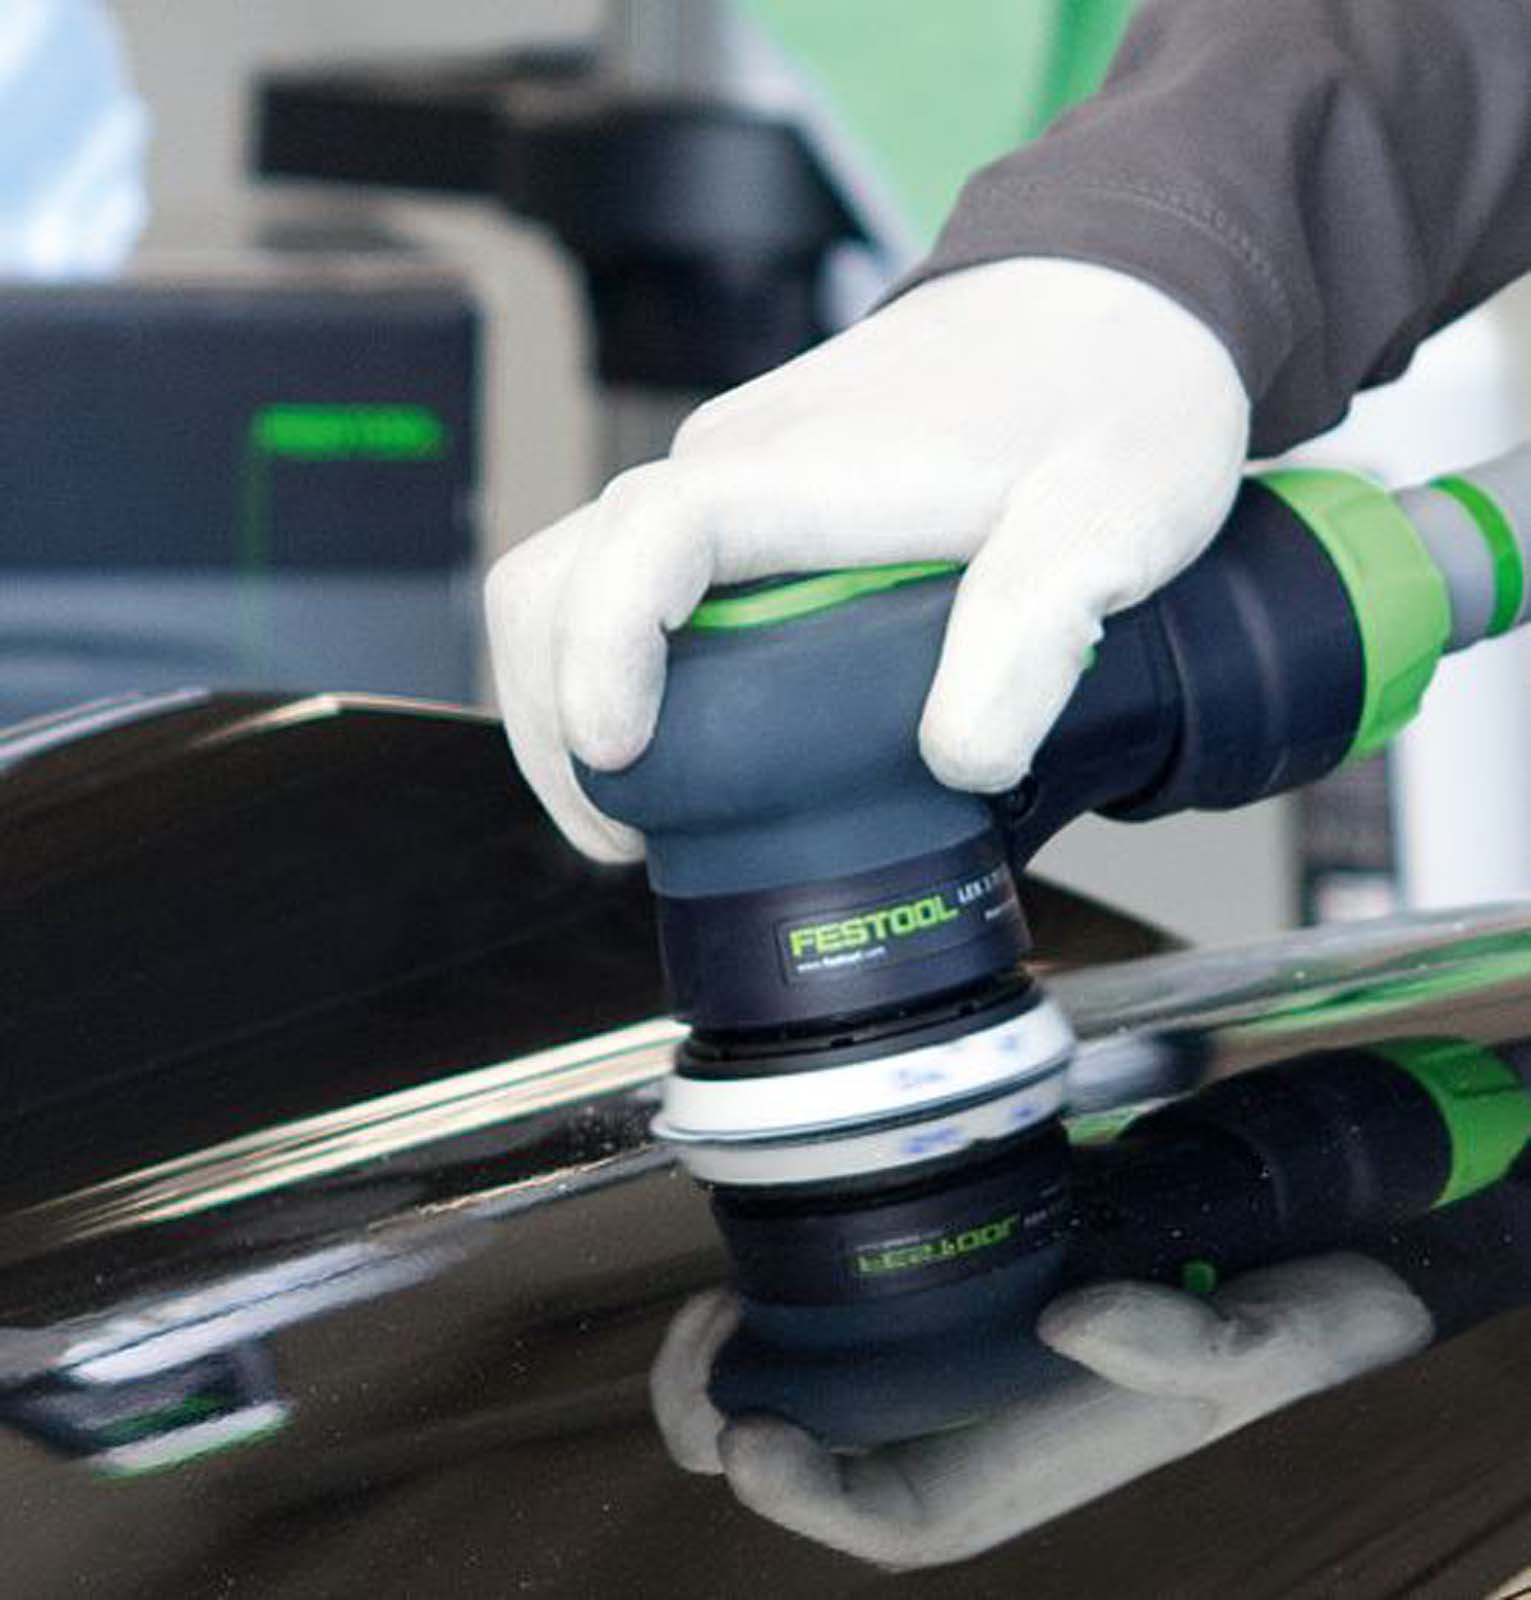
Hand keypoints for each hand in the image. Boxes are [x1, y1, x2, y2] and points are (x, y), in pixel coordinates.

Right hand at [485, 258, 1248, 861]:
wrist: (1107, 307)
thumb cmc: (1109, 399)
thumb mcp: (1105, 524)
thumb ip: (1035, 635)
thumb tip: (958, 760)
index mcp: (806, 470)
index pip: (645, 538)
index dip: (600, 648)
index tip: (617, 758)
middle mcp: (734, 466)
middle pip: (559, 575)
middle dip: (551, 716)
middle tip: (623, 836)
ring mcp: (727, 479)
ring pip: (573, 579)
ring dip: (565, 698)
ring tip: (635, 811)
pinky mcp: (740, 499)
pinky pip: (627, 579)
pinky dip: (610, 666)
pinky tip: (676, 737)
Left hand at [650, 1257, 1431, 1569]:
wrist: (1272, 1253)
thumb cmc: (1262, 1318)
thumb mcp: (1249, 1341)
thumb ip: (1174, 1338)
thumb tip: (1067, 1318)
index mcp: (1015, 1470)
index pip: (888, 1520)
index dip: (806, 1497)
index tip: (750, 1438)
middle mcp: (957, 1428)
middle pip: (807, 1468)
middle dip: (722, 1423)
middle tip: (708, 1328)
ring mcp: (934, 1361)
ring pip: (795, 1396)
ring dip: (728, 1368)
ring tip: (714, 1298)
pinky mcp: (929, 1292)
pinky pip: (824, 1317)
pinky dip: (776, 1301)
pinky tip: (761, 1250)